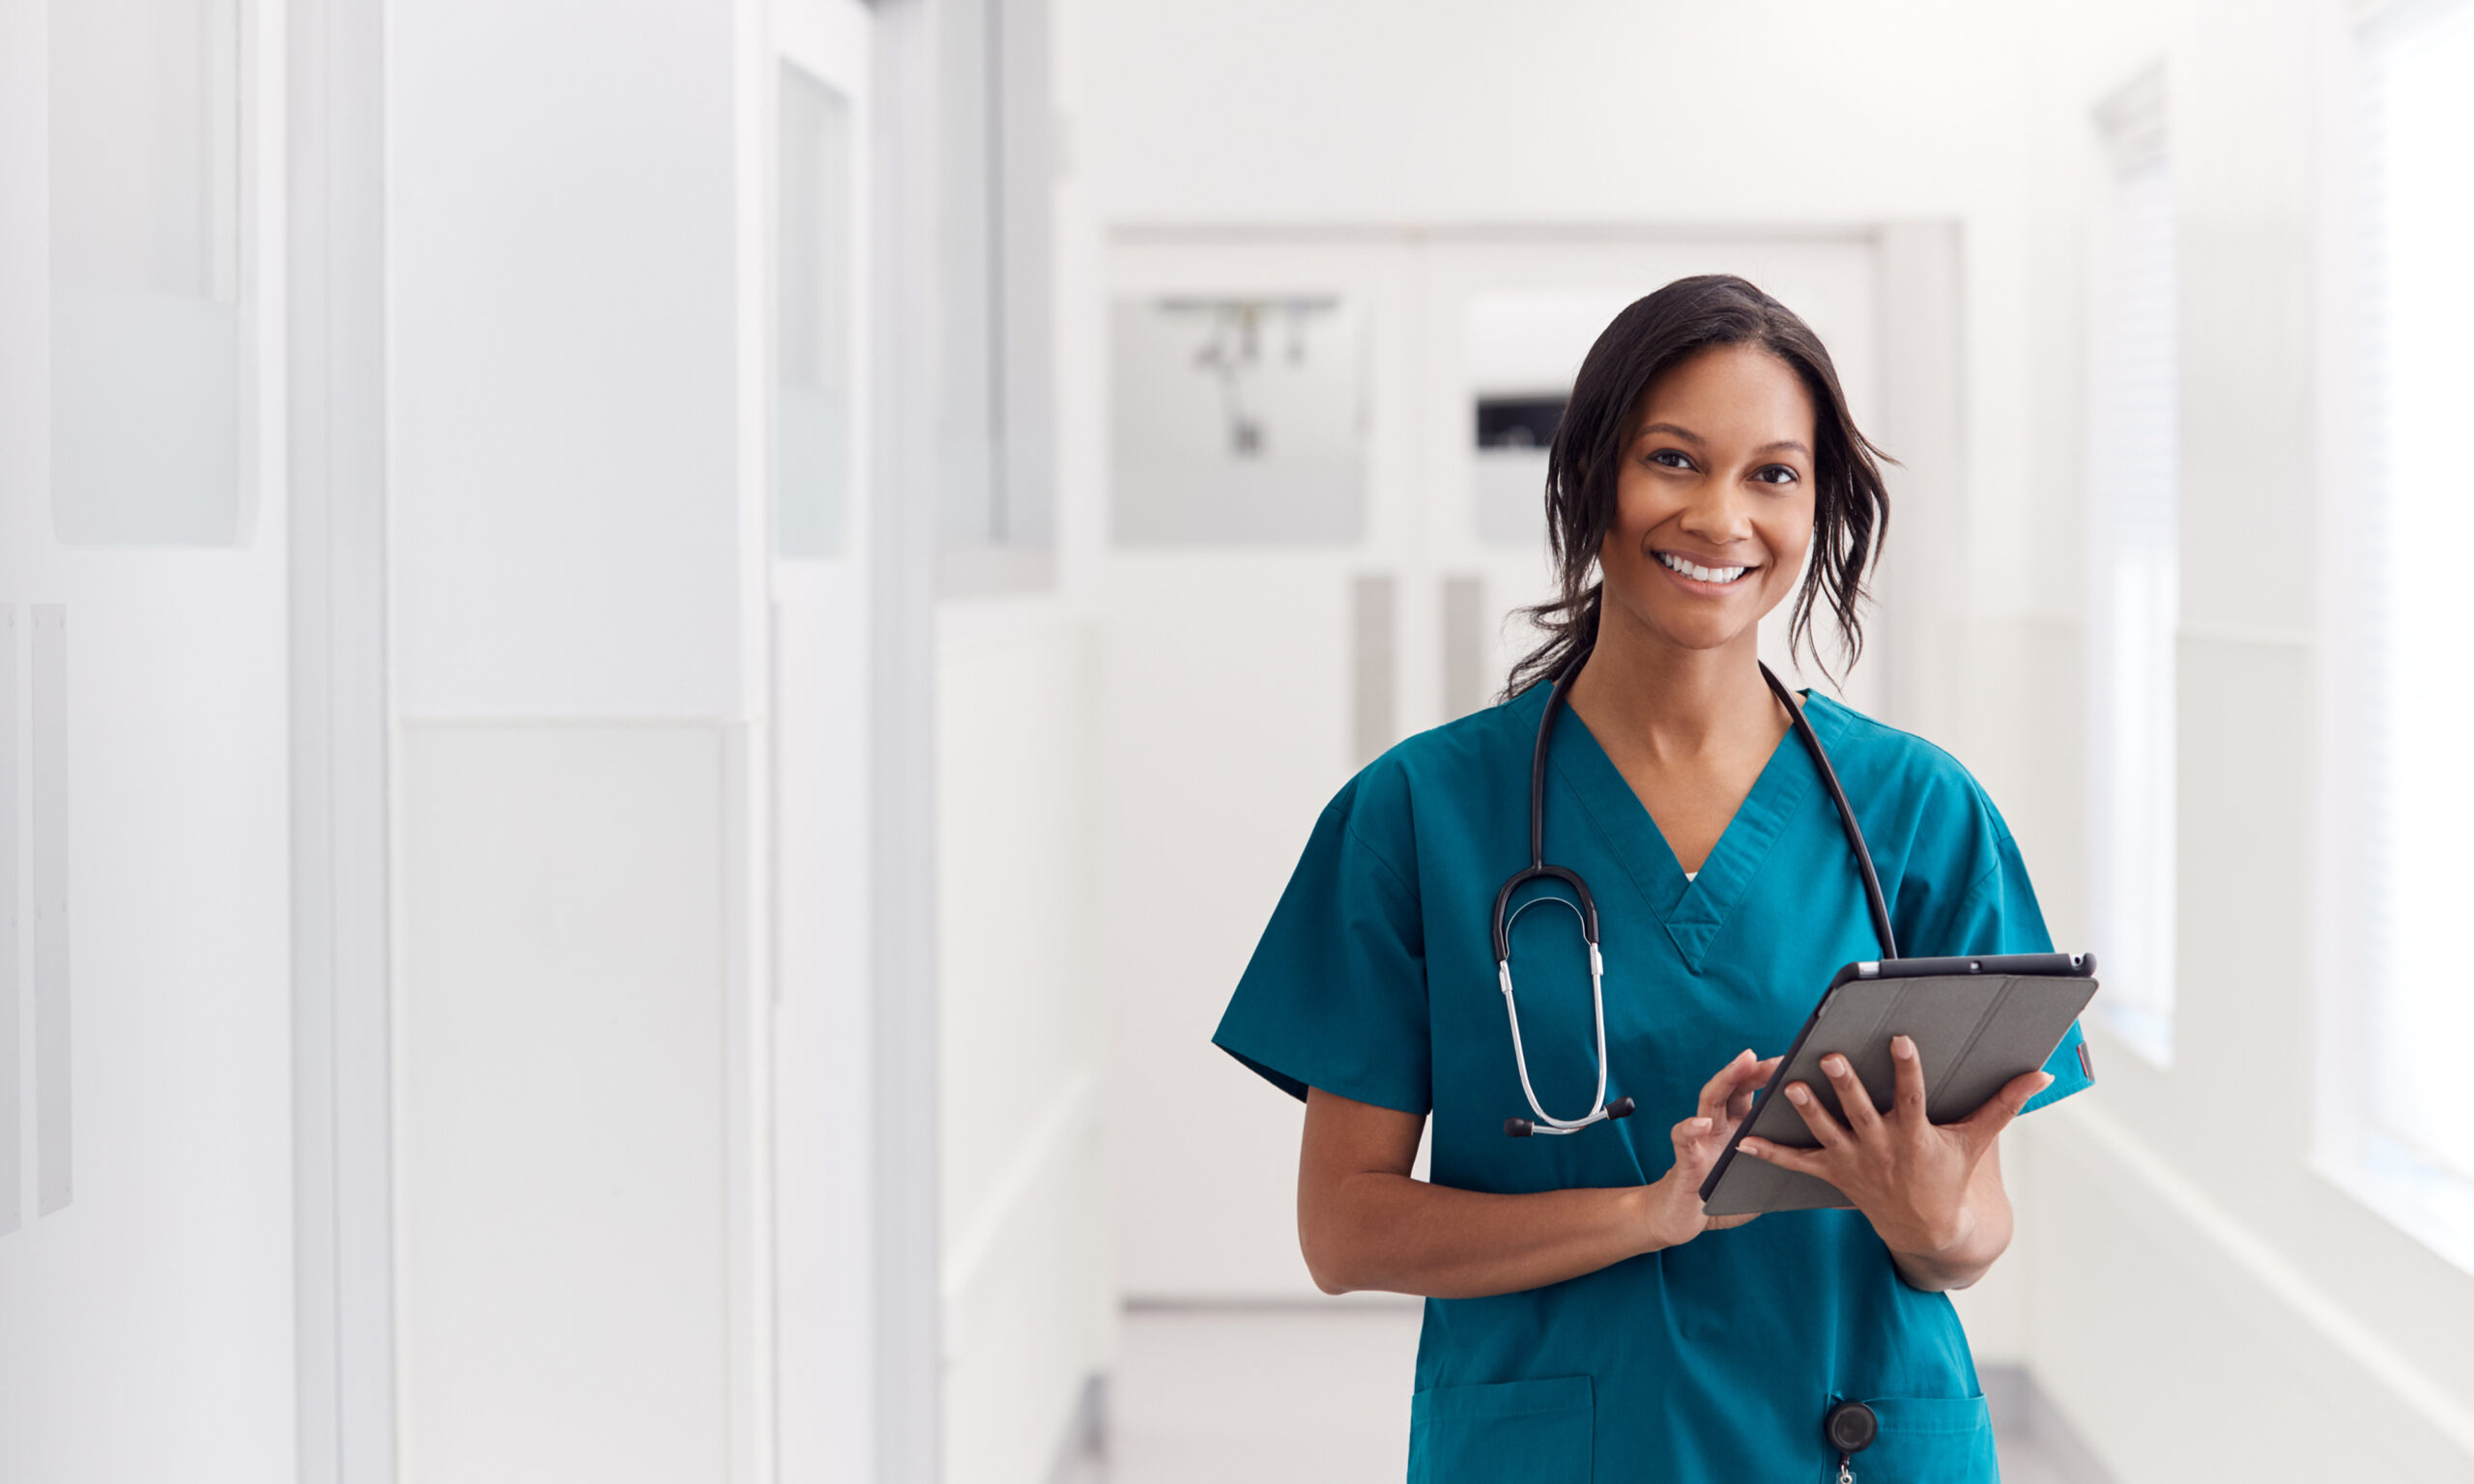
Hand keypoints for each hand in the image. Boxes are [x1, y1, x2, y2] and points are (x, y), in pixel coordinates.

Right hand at [1639, 1049, 1781, 1248]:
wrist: (1683, 1219)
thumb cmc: (1726, 1197)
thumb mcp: (1762, 1178)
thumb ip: (1785, 1166)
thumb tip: (1831, 1167)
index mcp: (1739, 1127)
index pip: (1754, 1091)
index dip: (1773, 1075)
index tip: (1799, 1061)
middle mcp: (1718, 1125)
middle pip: (1734, 1086)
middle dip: (1754, 1068)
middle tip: (1778, 1058)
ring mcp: (1700, 1138)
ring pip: (1709, 1099)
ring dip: (1725, 1078)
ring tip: (1742, 1062)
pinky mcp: (1684, 1159)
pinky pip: (1684, 1139)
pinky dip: (1691, 1128)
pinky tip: (1702, 1124)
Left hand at [1734, 1035, 2050, 1260]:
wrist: (1928, 1229)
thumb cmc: (1950, 1175)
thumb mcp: (1976, 1141)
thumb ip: (2004, 1104)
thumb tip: (2041, 1074)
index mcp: (1915, 1134)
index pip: (1912, 1096)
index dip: (1908, 1068)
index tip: (1901, 1039)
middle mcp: (1881, 1146)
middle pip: (1860, 1111)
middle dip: (1846, 1085)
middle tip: (1830, 1057)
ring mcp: (1854, 1161)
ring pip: (1826, 1132)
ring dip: (1807, 1111)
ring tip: (1789, 1086)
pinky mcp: (1833, 1173)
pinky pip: (1797, 1164)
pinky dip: (1771, 1154)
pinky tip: (1745, 1141)